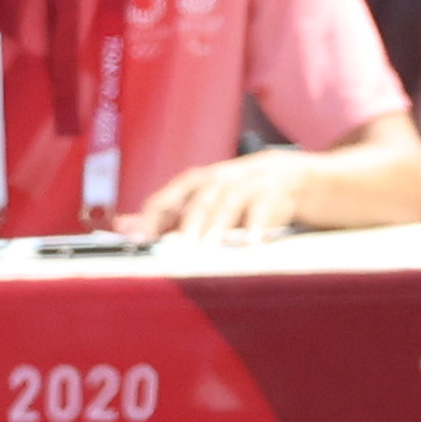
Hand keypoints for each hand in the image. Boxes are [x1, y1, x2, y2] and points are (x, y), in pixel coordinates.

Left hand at [126, 150, 309, 245]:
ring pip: (232, 200)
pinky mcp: (280, 192)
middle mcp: (224, 178)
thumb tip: (122, 226)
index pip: (171, 196)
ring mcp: (252, 183)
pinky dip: (260, 224)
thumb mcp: (205, 199)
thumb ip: (167, 214)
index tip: (139, 238)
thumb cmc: (242, 193)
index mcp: (201, 181)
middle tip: (180, 245)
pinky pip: (268, 207)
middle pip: (202, 196)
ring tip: (211, 245)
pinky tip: (253, 242)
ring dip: (220, 222)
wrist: (298, 177)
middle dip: (190, 220)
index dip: (153, 216)